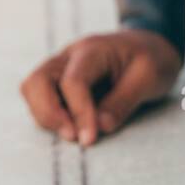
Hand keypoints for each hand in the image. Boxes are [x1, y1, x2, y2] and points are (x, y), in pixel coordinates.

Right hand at [20, 28, 181, 144]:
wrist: (150, 45)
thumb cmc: (152, 59)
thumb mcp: (149, 78)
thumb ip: (123, 102)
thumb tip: (99, 127)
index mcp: (92, 50)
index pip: (73, 81)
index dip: (78, 112)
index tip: (89, 139)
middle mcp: (69, 56)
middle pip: (37, 81)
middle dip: (49, 113)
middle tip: (73, 137)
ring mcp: (61, 68)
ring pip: (32, 90)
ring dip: (46, 116)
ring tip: (74, 135)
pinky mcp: (60, 83)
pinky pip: (41, 99)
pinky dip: (50, 116)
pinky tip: (72, 128)